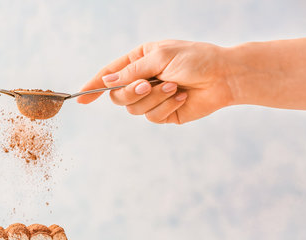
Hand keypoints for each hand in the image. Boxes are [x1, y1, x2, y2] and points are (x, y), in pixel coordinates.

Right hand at [77, 40, 234, 123]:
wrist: (224, 76)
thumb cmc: (196, 59)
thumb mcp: (160, 57)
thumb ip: (131, 71)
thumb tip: (106, 82)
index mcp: (139, 61)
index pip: (109, 74)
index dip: (93, 85)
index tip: (80, 98)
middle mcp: (142, 79)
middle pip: (118, 96)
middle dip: (132, 92)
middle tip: (148, 85)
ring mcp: (152, 98)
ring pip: (135, 109)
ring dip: (155, 98)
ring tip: (175, 87)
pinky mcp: (163, 113)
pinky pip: (153, 117)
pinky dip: (167, 107)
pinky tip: (182, 97)